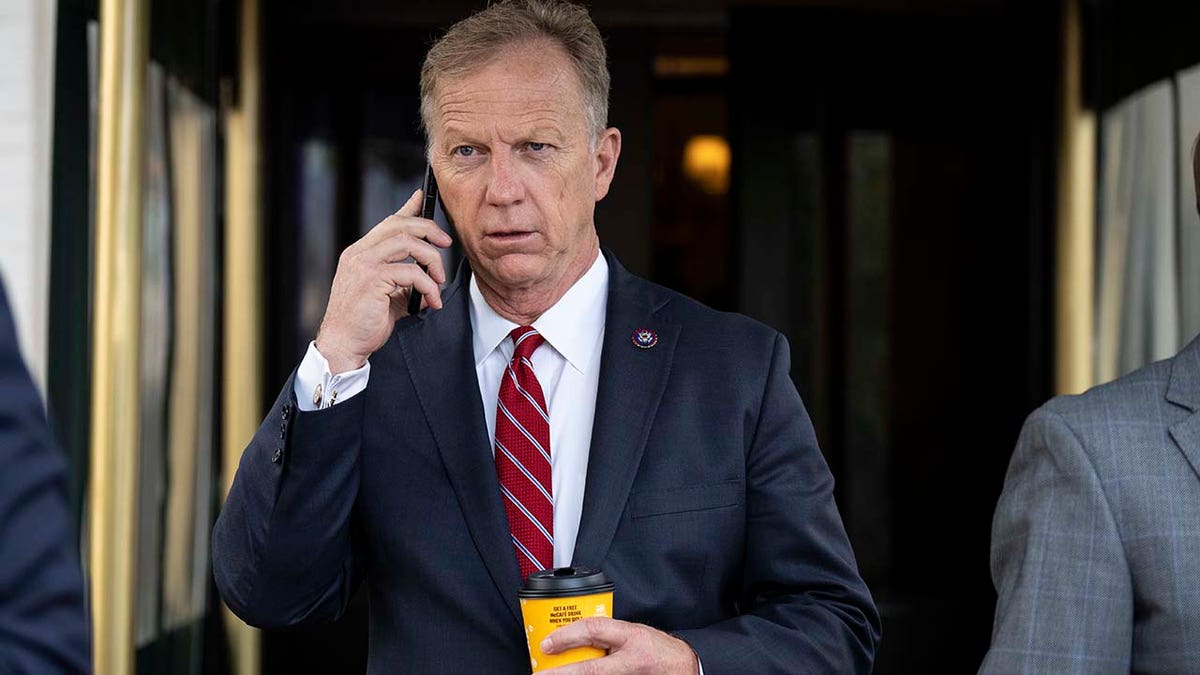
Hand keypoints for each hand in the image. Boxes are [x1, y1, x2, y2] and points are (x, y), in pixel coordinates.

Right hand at [315, 189, 452, 372]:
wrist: (344, 344)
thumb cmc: (363, 323)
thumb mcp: (389, 297)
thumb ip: (406, 284)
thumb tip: (430, 283)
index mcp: (361, 254)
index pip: (387, 222)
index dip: (407, 208)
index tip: (421, 198)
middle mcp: (359, 254)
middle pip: (399, 225)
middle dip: (429, 229)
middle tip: (446, 243)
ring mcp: (363, 264)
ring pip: (407, 243)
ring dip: (432, 259)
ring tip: (438, 281)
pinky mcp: (372, 279)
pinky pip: (411, 272)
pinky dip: (428, 285)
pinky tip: (432, 300)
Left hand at [539, 618, 698, 674]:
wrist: (685, 670)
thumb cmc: (660, 651)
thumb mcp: (635, 633)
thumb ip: (609, 635)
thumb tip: (576, 636)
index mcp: (631, 638)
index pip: (594, 630)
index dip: (566, 636)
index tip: (546, 643)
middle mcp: (630, 662)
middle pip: (591, 669)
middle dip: (562, 673)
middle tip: (539, 674)